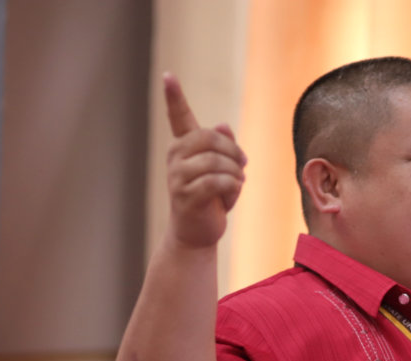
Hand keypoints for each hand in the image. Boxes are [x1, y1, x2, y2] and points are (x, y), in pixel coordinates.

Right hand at [163, 73, 247, 248]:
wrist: (197, 233)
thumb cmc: (211, 199)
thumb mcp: (222, 170)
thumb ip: (224, 147)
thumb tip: (223, 126)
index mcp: (183, 146)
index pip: (178, 116)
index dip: (174, 96)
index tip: (168, 75)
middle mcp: (176, 157)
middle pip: (212, 138)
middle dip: (234, 152)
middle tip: (242, 167)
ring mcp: (177, 176)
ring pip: (216, 161)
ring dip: (235, 173)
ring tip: (236, 184)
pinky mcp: (186, 195)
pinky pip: (216, 181)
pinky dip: (231, 187)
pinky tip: (230, 195)